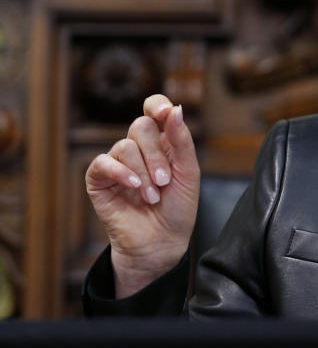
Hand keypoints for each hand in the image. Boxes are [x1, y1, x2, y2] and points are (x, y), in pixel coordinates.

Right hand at [85, 94, 200, 297]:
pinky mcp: (99, 180)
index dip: (157, 105)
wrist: (162, 242)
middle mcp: (139, 148)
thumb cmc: (178, 207)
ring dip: (143, 172)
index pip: (153, 109)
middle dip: (155, 154)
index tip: (165, 113)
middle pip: (140, 126)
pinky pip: (103, 162)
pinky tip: (133, 186)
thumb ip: (181, 140)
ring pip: (125, 146)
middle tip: (165, 181)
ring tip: (152, 196)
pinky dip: (120, 172)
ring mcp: (118, 163)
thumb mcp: (188, 172)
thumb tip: (174, 109)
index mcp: (162, 142)